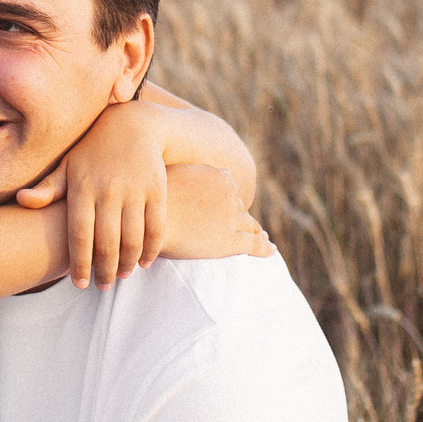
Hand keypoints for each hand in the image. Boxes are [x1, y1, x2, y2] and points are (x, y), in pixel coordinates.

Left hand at [19, 99, 169, 288]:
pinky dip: (152, 249)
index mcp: (82, 188)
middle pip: (107, 243)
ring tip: (122, 275)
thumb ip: (48, 188)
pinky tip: (145, 261)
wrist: (134, 125)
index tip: (79, 284)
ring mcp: (134, 190)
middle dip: (105, 271)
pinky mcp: (157, 189)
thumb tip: (21, 201)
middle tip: (103, 286)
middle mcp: (108, 190)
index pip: (79, 236)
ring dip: (128, 263)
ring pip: (133, 239)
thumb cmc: (92, 151)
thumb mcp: (68, 165)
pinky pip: (156, 227)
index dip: (80, 264)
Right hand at [155, 165, 270, 261]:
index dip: (231, 200)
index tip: (233, 207)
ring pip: (251, 226)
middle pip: (240, 208)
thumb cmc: (156, 200)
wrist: (151, 223)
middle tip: (251, 226)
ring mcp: (232, 219)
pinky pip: (255, 245)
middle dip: (243, 217)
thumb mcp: (180, 175)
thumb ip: (202, 173)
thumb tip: (226, 171)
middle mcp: (229, 197)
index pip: (230, 188)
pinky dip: (265, 248)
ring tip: (263, 238)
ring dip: (258, 232)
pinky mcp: (231, 242)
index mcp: (218, 178)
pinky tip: (271, 250)